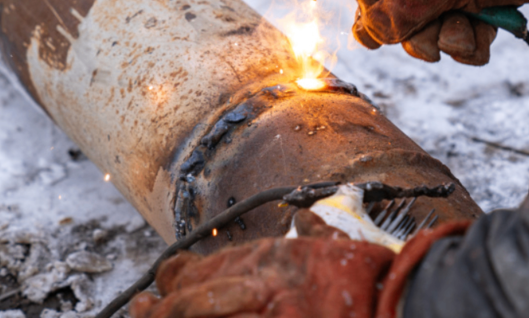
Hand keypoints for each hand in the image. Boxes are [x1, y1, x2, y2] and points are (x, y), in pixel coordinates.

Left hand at [130, 210, 394, 317]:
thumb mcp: (335, 244)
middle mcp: (253, 289)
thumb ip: (313, 231)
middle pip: (188, 301)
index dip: (177, 275)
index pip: (202, 267)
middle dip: (158, 309)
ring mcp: (257, 316)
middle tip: (139, 309)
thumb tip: (302, 220)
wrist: (389, 304)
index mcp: (265, 263)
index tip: (165, 278)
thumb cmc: (364, 276)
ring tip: (146, 317)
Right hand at [353, 0, 528, 64]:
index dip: (377, 21)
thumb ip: (387, 18)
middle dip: (424, 37)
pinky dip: (476, 41)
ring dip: (453, 39)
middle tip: (436, 32)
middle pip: (403, 25)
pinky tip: (487, 29)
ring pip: (437, 36)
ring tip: (471, 24)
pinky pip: (464, 39)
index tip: (382, 39)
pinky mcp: (478, 6)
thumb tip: (364, 35)